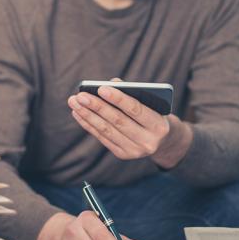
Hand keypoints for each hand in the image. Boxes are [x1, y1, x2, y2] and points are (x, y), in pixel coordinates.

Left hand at [67, 79, 192, 168]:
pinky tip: (78, 113)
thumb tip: (111, 84)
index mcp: (159, 126)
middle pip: (117, 121)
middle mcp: (148, 141)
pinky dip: (88, 124)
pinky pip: (102, 138)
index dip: (118, 99)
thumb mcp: (152, 103)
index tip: (100, 88)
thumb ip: (134, 92)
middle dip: (97, 107)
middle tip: (80, 95)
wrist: (164, 141)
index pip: (136, 110)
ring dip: (87, 115)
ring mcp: (134, 151)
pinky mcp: (123, 154)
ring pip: (106, 130)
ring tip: (74, 102)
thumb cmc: (155, 114)